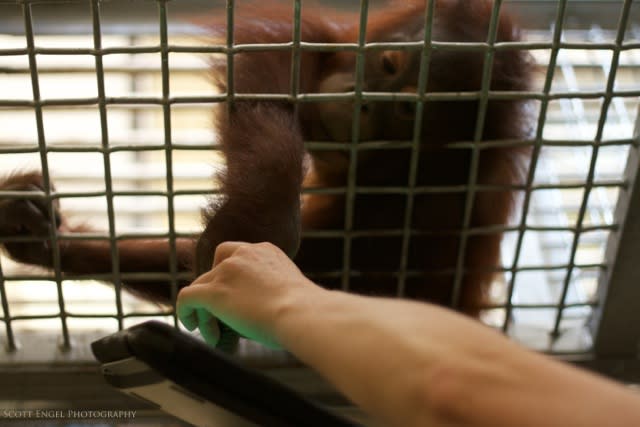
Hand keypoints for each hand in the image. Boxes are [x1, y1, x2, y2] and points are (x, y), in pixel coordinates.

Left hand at [177, 241, 315, 347]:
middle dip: (214, 291)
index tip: (234, 298)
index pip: (237, 255)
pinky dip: (186, 311)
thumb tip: (267, 310)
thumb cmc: (305, 312)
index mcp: (266, 251)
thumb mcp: (290, 290)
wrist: (302, 314)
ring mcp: (227, 271)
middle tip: (219, 314)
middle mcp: (244, 254)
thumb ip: (274, 290)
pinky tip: (192, 325)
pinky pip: (187, 297)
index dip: (229, 276)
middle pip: (215, 269)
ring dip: (205, 311)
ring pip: (201, 287)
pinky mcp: (214, 292)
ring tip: (213, 334)